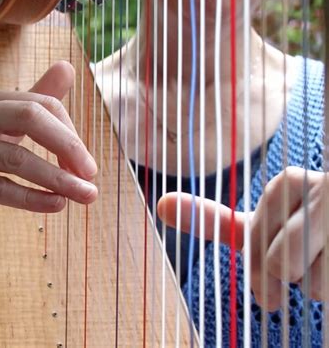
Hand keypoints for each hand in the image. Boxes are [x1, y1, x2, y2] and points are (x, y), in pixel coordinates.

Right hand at [0, 61, 97, 230]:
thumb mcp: (4, 127)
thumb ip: (37, 101)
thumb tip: (68, 66)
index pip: (42, 105)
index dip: (71, 135)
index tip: (88, 166)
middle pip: (29, 118)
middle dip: (68, 147)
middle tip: (92, 177)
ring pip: (15, 159)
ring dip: (57, 180)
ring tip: (85, 196)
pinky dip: (30, 198)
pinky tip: (55, 205)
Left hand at [158, 166, 328, 310]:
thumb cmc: (307, 240)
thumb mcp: (262, 229)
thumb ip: (217, 220)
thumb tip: (160, 203)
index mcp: (290, 184)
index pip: (253, 236)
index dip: (257, 265)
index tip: (268, 276)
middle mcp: (322, 189)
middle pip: (277, 262)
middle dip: (281, 283)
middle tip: (289, 285)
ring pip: (310, 281)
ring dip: (317, 288)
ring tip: (325, 268)